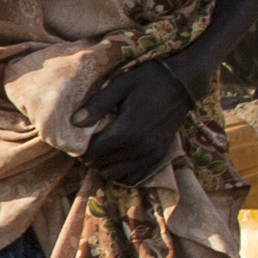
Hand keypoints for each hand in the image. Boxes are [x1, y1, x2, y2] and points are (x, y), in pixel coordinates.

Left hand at [62, 54, 196, 184]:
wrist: (183, 84)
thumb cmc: (149, 80)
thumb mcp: (120, 85)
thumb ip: (97, 104)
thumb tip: (74, 122)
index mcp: (126, 131)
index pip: (92, 153)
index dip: (81, 148)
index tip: (79, 138)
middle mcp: (138, 149)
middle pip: (101, 165)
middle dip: (91, 156)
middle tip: (90, 141)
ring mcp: (150, 155)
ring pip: (115, 174)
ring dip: (105, 165)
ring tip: (104, 148)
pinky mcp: (159, 157)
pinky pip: (134, 177)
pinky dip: (122, 172)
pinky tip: (119, 158)